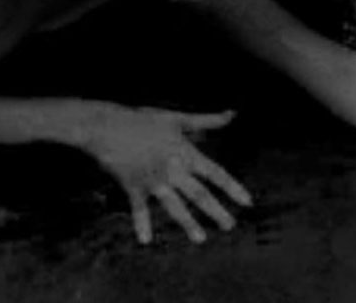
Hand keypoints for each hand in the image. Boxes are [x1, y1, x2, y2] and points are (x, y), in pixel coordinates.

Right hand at [86, 105, 252, 243]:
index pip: (215, 173)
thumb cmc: (143, 120)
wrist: (108, 125)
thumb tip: (231, 114)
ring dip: (188, 223)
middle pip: (199, 195)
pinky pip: (140, 209)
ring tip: (201, 239)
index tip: (248, 202)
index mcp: (184, 152)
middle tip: (230, 226)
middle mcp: (172, 169)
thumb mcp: (176, 118)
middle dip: (216, 212)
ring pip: (174, 206)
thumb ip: (206, 121)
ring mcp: (153, 180)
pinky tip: (146, 240)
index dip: (232, 187)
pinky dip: (142, 224)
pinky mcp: (134, 187)